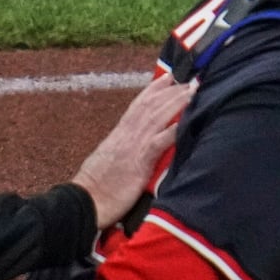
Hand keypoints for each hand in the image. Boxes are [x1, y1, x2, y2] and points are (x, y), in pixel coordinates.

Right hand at [72, 75, 194, 227]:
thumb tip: (137, 144)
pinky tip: (186, 121)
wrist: (84, 203)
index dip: (155, 89)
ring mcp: (132, 146)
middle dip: (172, 90)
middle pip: (151, 105)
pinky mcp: (138, 163)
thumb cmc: (98, 187)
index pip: (139, 105)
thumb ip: (126, 148)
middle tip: (192, 77)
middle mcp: (126, 135)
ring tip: (195, 89)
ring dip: (177, 102)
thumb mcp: (111, 160)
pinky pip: (158, 142)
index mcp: (120, 134)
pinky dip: (172, 130)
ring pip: (157, 117)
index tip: (170, 76)